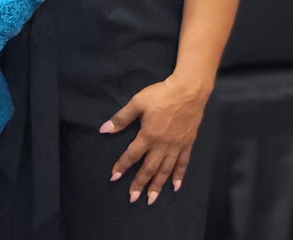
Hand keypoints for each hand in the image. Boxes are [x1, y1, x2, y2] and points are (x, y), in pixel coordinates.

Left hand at [101, 75, 208, 204]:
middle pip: (149, 168)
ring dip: (158, 186)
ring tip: (151, 199)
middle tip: (133, 199)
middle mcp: (162, 146)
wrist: (188, 92)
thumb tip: (104, 130)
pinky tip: (175, 187)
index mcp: (148, 136)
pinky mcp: (188, 144)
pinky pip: (183, 164)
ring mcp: (176, 147)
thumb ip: (121, 118)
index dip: (122, 166)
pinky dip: (179, 176)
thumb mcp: (137, 103)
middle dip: (140, 184)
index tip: (113, 177)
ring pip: (166, 170)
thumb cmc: (160, 95)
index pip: (132, 155)